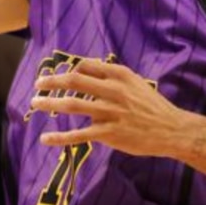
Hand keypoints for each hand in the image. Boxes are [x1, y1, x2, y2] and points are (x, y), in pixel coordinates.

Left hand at [30, 58, 184, 155]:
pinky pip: (79, 135)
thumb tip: (89, 67)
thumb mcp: (136, 83)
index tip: (58, 75)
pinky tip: (45, 138)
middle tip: (38, 84)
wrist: (171, 129)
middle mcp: (114, 91)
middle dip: (52, 81)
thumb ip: (114, 76)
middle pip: (75, 81)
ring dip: (50, 103)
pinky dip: (59, 137)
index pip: (87, 66)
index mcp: (121, 75)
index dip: (69, 69)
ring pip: (72, 105)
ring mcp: (111, 113)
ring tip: (35, 103)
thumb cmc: (153, 106)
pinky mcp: (109, 134)